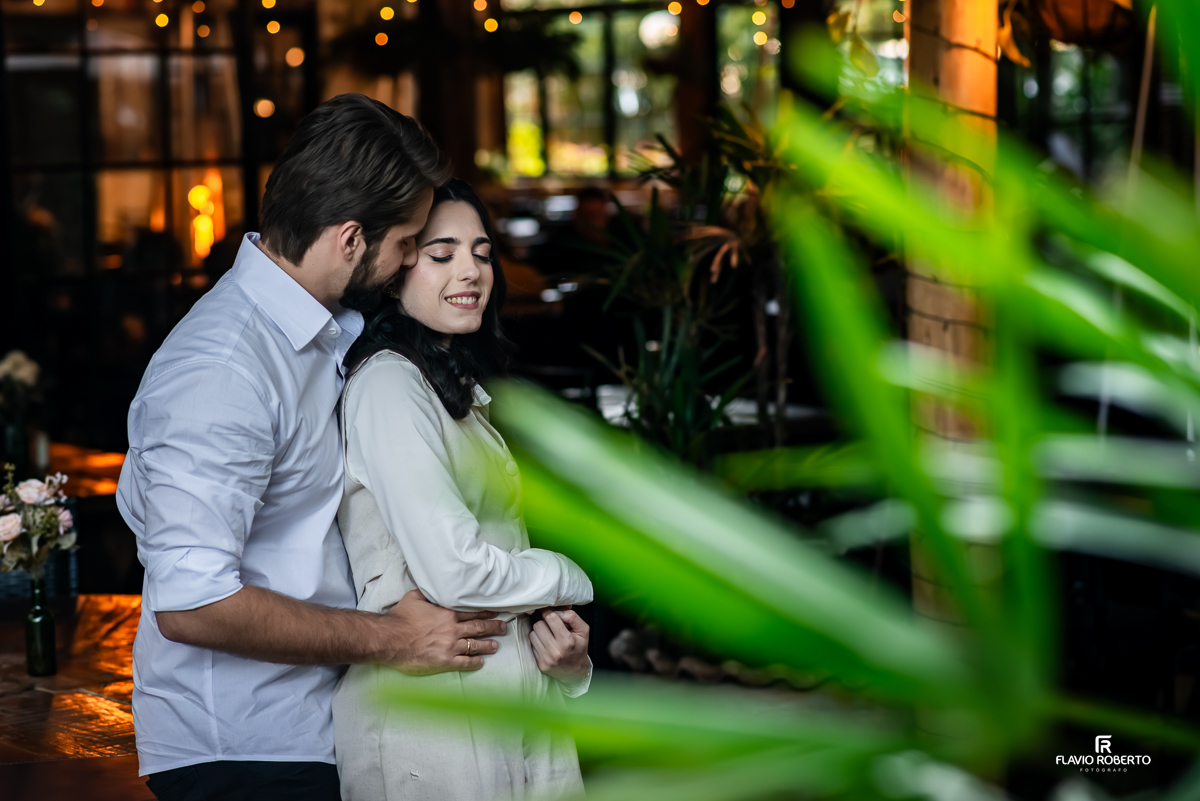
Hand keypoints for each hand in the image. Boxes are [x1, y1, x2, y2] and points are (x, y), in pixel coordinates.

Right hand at [382, 589, 506, 674]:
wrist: (390, 639)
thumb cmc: (400, 618)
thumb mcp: (414, 597)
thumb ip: (428, 592)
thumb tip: (433, 584)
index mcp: (447, 614)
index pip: (472, 613)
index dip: (486, 612)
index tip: (496, 612)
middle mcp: (452, 629)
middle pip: (478, 628)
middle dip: (493, 627)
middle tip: (503, 627)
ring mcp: (450, 646)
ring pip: (475, 645)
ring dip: (487, 645)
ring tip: (496, 646)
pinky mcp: (444, 661)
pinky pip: (465, 662)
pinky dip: (474, 662)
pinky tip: (481, 662)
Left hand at [530, 608, 589, 683]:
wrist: (576, 672)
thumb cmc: (579, 648)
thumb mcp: (583, 630)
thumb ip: (572, 617)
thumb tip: (558, 612)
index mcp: (567, 641)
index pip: (550, 618)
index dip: (549, 613)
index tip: (550, 614)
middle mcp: (555, 651)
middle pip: (539, 625)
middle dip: (544, 622)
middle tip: (550, 626)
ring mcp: (546, 658)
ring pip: (532, 634)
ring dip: (539, 632)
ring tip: (548, 635)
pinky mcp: (540, 664)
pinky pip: (532, 645)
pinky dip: (537, 642)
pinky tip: (546, 644)